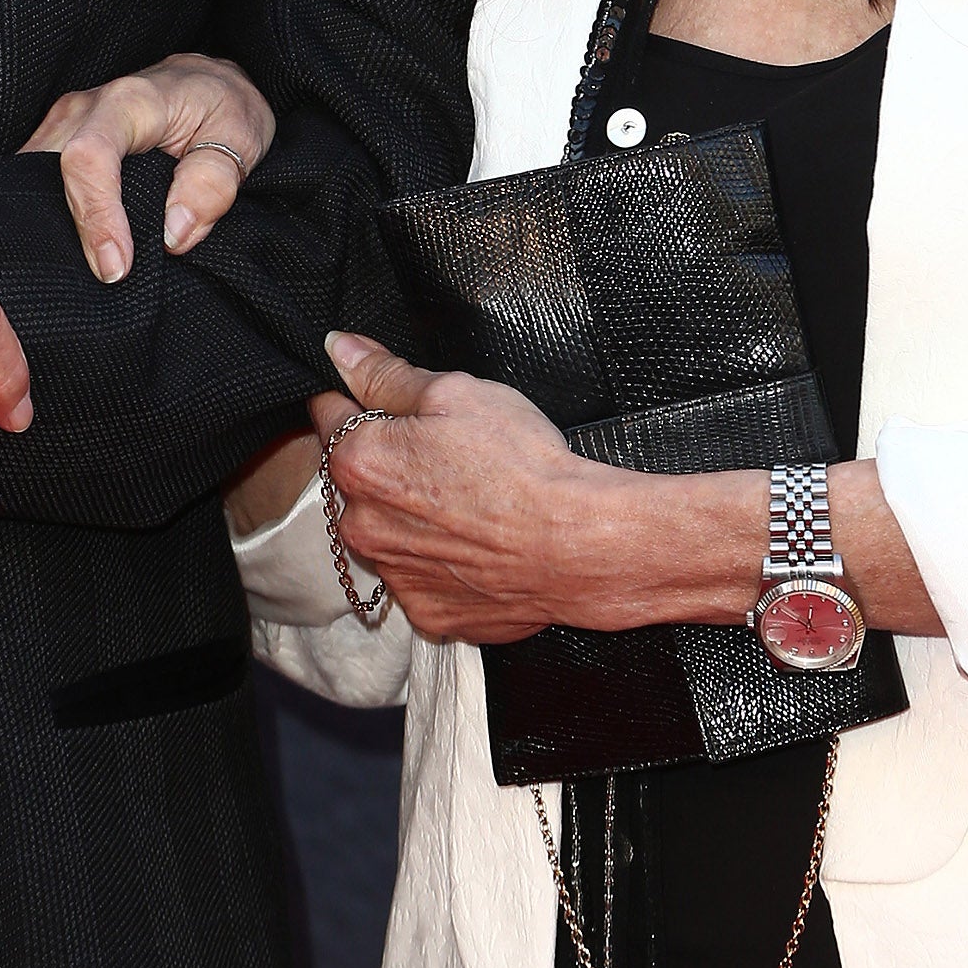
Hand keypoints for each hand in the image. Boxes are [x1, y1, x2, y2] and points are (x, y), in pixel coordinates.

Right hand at [23, 52, 274, 282]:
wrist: (208, 80)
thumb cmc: (223, 106)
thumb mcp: (240, 140)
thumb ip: (211, 185)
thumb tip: (172, 234)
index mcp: (132, 101)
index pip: (90, 158)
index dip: (96, 216)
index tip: (115, 266)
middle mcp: (87, 106)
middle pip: (50, 173)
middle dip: (68, 232)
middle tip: (104, 277)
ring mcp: (66, 120)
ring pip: (34, 177)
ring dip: (54, 225)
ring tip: (87, 268)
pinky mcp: (59, 136)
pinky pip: (38, 177)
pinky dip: (50, 213)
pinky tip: (72, 244)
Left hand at [314, 339, 942, 643]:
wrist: (629, 555)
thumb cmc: (565, 464)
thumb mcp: (479, 394)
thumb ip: (399, 373)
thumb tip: (341, 344)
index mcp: (383, 466)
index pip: (338, 418)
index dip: (363, 396)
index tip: (390, 388)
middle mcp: (384, 530)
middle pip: (355, 479)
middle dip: (389, 456)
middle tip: (452, 442)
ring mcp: (415, 582)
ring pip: (391, 534)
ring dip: (421, 512)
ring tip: (487, 492)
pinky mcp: (452, 622)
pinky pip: (433, 583)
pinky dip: (456, 561)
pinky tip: (502, 540)